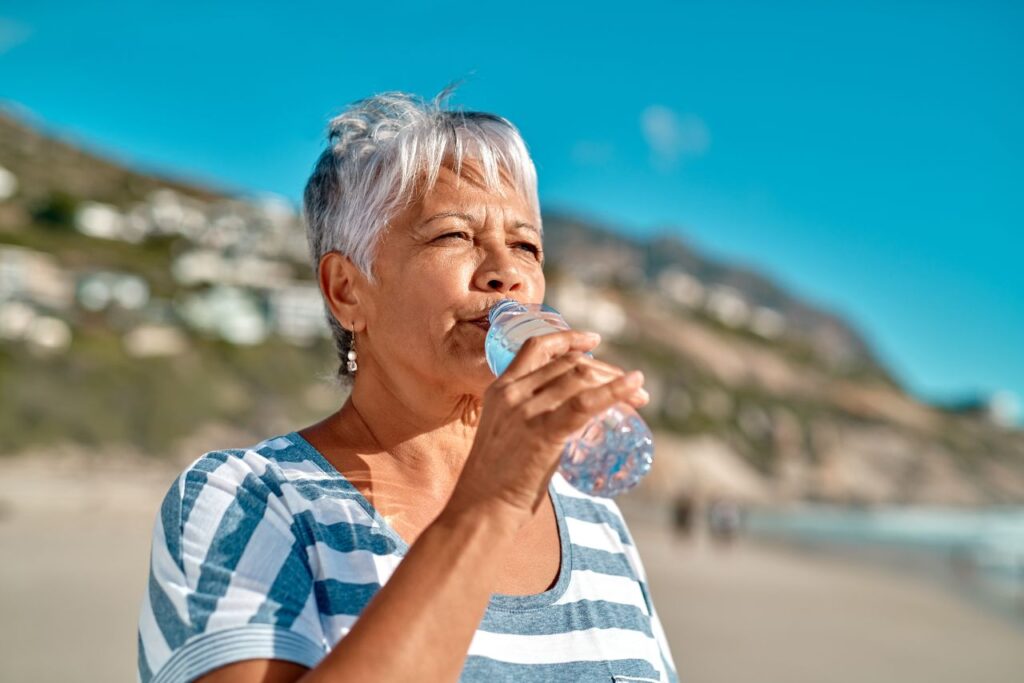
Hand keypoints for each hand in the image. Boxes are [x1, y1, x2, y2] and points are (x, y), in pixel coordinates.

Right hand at [448, 330, 647, 525]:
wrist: (481, 509)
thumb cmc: (496, 481)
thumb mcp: (506, 434)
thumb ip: (528, 419)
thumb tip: (566, 420)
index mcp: (500, 389)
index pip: (537, 347)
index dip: (568, 339)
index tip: (594, 341)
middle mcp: (512, 393)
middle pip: (569, 364)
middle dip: (605, 370)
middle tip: (631, 385)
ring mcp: (526, 411)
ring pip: (581, 379)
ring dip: (617, 382)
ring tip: (639, 396)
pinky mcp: (543, 432)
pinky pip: (586, 404)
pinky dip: (615, 391)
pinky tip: (634, 386)